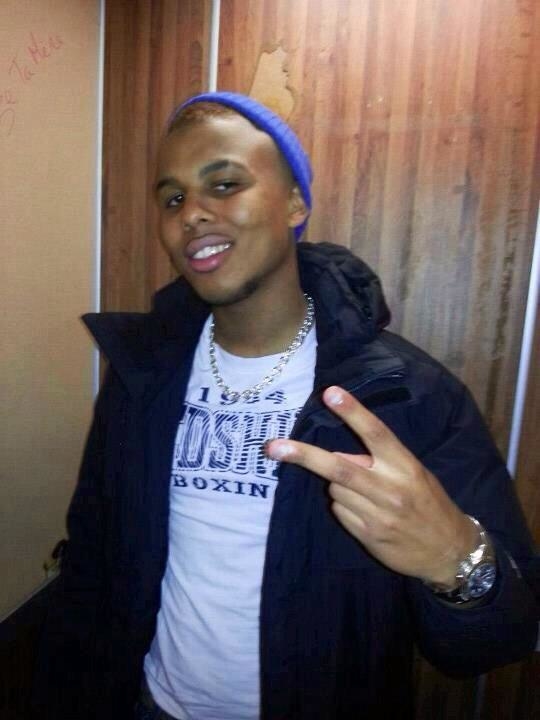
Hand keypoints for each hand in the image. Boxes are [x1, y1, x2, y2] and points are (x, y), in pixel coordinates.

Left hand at [266, 386, 477, 585]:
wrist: (449, 551)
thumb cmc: (429, 503)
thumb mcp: (415, 475)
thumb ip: (381, 462)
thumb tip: (341, 455)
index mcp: (405, 466)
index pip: (376, 433)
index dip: (353, 412)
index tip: (330, 392)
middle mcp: (390, 488)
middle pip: (339, 466)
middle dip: (303, 455)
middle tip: (273, 447)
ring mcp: (377, 514)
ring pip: (335, 489)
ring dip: (339, 486)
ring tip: (365, 494)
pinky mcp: (367, 535)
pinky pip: (339, 511)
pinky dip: (344, 506)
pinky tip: (366, 514)